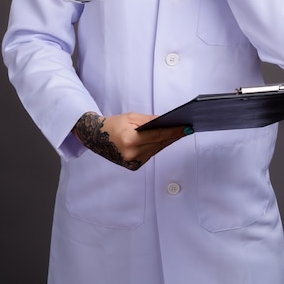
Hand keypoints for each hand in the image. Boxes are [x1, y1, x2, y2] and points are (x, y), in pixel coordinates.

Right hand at [73, 112, 190, 170]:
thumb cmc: (114, 124)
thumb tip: (167, 121)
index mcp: (130, 140)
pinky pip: (150, 154)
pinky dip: (157, 146)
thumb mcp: (131, 117)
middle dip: (173, 136)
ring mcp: (132, 162)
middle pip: (159, 144)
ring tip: (180, 133)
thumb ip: (149, 120)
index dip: (173, 132)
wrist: (96, 138)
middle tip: (187, 128)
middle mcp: (131, 154)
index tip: (186, 128)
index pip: (157, 135)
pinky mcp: (133, 167)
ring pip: (156, 150)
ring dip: (167, 141)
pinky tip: (165, 140)